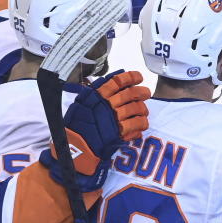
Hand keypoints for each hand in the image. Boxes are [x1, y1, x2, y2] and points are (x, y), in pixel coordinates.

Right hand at [39, 70, 150, 190]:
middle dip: (142, 92)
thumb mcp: (82, 103)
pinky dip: (142, 123)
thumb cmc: (77, 124)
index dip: (131, 77)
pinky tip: (142, 124)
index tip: (139, 77)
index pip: (117, 81)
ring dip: (143, 109)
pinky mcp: (119, 132)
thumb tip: (111, 79)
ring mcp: (114, 118)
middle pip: (131, 93)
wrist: (75, 146)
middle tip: (146, 93)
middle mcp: (106, 105)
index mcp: (97, 95)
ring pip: (136, 108)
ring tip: (143, 111)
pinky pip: (137, 124)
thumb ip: (96, 91)